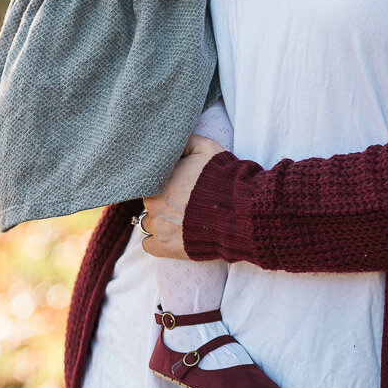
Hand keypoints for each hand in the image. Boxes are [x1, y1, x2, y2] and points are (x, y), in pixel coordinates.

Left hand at [141, 133, 224, 259]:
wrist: (239, 213)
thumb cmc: (223, 179)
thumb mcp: (206, 148)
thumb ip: (184, 141)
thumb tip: (171, 138)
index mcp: (159, 179)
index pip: (148, 179)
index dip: (161, 180)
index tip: (173, 182)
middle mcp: (153, 204)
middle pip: (149, 200)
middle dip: (162, 198)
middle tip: (180, 199)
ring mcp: (159, 227)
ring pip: (148, 221)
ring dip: (160, 219)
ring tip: (179, 217)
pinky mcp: (165, 248)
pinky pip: (148, 245)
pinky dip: (155, 240)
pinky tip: (170, 233)